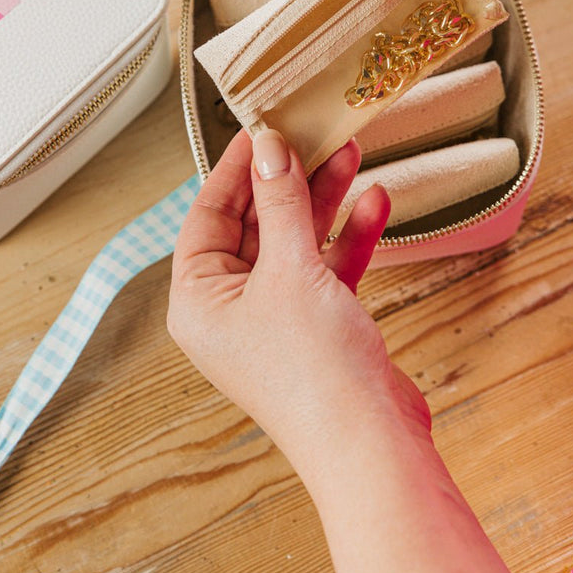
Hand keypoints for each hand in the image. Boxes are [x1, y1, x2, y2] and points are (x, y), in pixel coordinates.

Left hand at [168, 127, 427, 480]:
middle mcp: (230, 309)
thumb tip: (270, 148)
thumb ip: (281, 203)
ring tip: (349, 153)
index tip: (261, 128)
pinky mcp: (318, 327)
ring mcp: (276, 318)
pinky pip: (327, 268)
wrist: (372, 444)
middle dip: (287, 180)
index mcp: (198, 300)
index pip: (207, 214)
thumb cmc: (314, 373)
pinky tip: (374, 203)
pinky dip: (349, 237)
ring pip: (295, 242)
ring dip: (323, 200)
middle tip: (311, 134)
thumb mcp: (290, 269)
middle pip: (254, 224)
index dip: (236, 168)